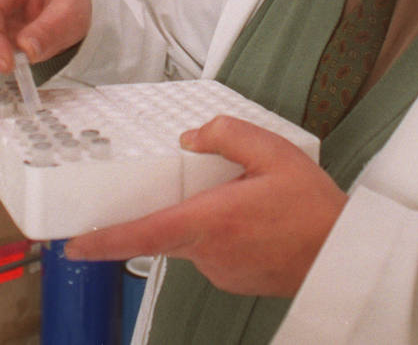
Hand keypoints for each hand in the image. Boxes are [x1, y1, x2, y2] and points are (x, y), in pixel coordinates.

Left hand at [63, 115, 346, 297]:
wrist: (346, 256)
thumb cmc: (314, 208)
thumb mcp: (275, 152)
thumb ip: (228, 136)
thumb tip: (191, 137)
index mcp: (210, 223)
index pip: (142, 235)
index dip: (102, 241)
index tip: (72, 245)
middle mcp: (208, 254)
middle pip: (164, 231)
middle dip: (165, 209)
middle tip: (188, 187)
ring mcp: (220, 272)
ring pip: (189, 240)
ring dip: (199, 219)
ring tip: (243, 200)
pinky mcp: (233, 280)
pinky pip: (210, 252)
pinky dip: (218, 234)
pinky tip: (251, 220)